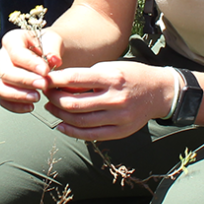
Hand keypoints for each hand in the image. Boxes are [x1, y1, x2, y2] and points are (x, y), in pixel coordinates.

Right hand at [0, 28, 63, 112]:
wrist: (47, 55)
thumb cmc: (48, 46)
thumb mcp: (53, 41)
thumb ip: (53, 49)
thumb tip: (54, 60)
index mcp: (12, 40)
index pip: (16, 53)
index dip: (30, 63)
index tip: (45, 71)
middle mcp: (3, 57)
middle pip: (6, 72)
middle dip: (25, 81)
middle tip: (43, 85)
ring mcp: (1, 74)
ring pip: (0, 88)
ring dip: (18, 95)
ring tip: (37, 97)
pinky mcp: (4, 88)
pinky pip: (3, 100)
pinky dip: (16, 106)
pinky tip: (30, 106)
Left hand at [41, 61, 175, 140]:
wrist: (160, 92)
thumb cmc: (131, 76)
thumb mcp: (110, 68)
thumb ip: (86, 78)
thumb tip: (59, 85)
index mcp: (112, 78)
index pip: (76, 79)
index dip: (55, 80)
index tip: (44, 80)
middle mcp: (116, 99)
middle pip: (75, 103)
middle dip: (54, 99)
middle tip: (45, 94)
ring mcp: (119, 117)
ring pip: (80, 121)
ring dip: (60, 115)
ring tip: (51, 108)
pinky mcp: (121, 132)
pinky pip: (91, 135)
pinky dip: (72, 132)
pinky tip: (61, 125)